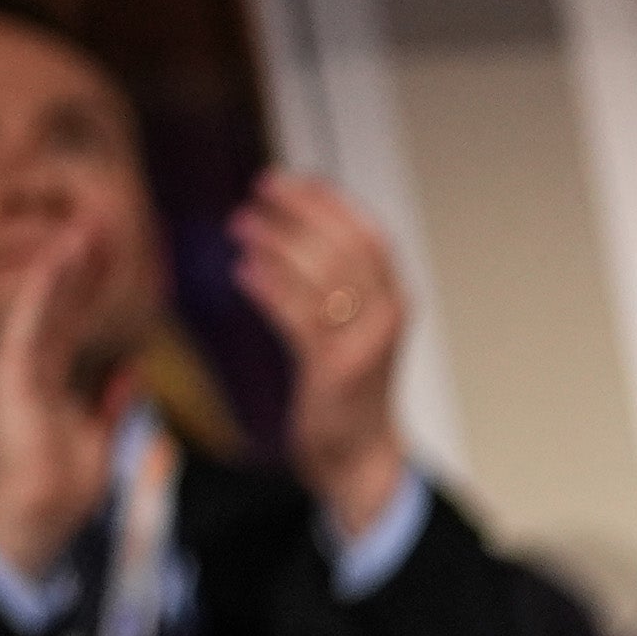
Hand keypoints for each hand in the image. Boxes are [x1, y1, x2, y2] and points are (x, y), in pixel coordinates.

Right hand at [0, 208, 132, 589]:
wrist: (40, 513)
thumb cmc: (65, 483)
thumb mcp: (100, 432)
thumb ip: (109, 398)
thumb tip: (129, 369)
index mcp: (55, 374)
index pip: (76, 317)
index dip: (93, 282)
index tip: (114, 248)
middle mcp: (34, 363)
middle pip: (60, 301)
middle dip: (81, 261)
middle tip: (100, 218)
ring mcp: (19, 365)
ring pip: (43, 303)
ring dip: (63, 263)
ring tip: (82, 226)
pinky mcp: (11, 374)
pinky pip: (30, 322)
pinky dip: (44, 289)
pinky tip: (59, 259)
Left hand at [229, 170, 415, 545]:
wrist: (359, 455)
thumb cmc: (346, 391)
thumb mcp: (346, 329)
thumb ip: (330, 288)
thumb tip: (284, 235)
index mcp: (394, 301)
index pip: (368, 235)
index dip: (329, 202)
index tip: (289, 180)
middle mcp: (387, 317)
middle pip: (344, 247)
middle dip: (300, 212)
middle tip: (259, 191)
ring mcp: (364, 344)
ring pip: (322, 276)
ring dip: (277, 243)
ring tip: (241, 226)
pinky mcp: (336, 370)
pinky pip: (299, 316)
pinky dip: (269, 288)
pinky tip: (243, 273)